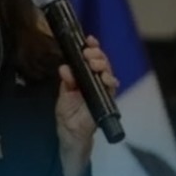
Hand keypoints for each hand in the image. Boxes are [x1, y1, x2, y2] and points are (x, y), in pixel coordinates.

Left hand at [55, 35, 118, 175]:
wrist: (72, 135)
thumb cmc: (68, 115)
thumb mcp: (63, 96)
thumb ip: (66, 82)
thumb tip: (65, 68)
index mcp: (83, 77)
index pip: (89, 58)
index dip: (91, 47)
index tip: (88, 39)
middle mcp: (94, 81)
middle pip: (101, 61)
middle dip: (97, 54)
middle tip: (89, 53)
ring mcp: (103, 90)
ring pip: (108, 71)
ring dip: (103, 65)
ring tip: (95, 64)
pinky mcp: (107, 99)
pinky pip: (112, 87)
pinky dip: (109, 80)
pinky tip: (105, 78)